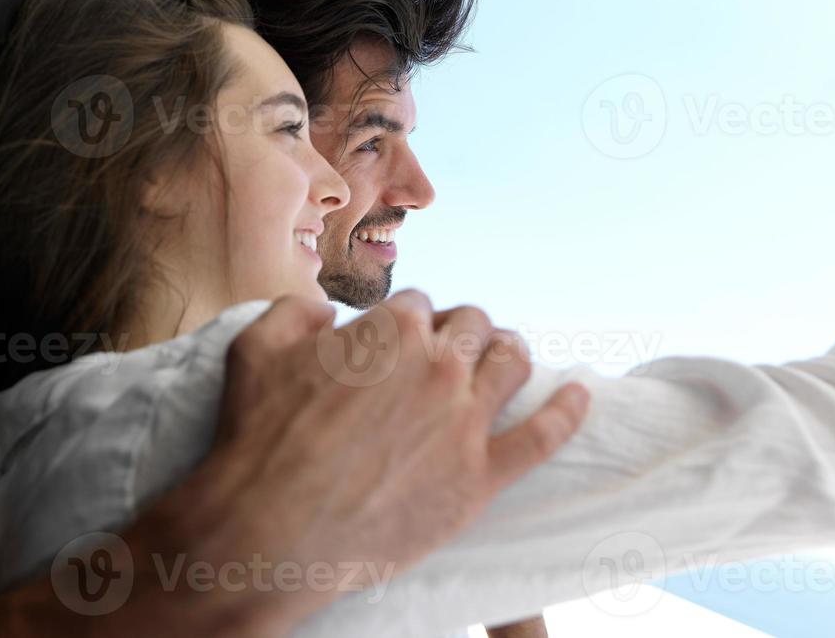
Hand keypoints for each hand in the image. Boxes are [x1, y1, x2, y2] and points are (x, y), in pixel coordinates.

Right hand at [172, 289, 588, 635]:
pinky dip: (567, 410)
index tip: (396, 339)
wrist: (270, 530)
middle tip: (446, 350)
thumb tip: (321, 310)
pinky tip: (580, 393)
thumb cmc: (257, 439)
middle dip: (458, 331)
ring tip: (507, 355)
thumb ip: (293, 311)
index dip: (406, 321)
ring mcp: (464, 422)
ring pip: (511, 364)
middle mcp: (437, 366)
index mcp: (390, 329)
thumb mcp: (254, 349)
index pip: (418, 305)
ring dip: (509, 352)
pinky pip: (543, 436)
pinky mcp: (480, 478)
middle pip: (471, 326)